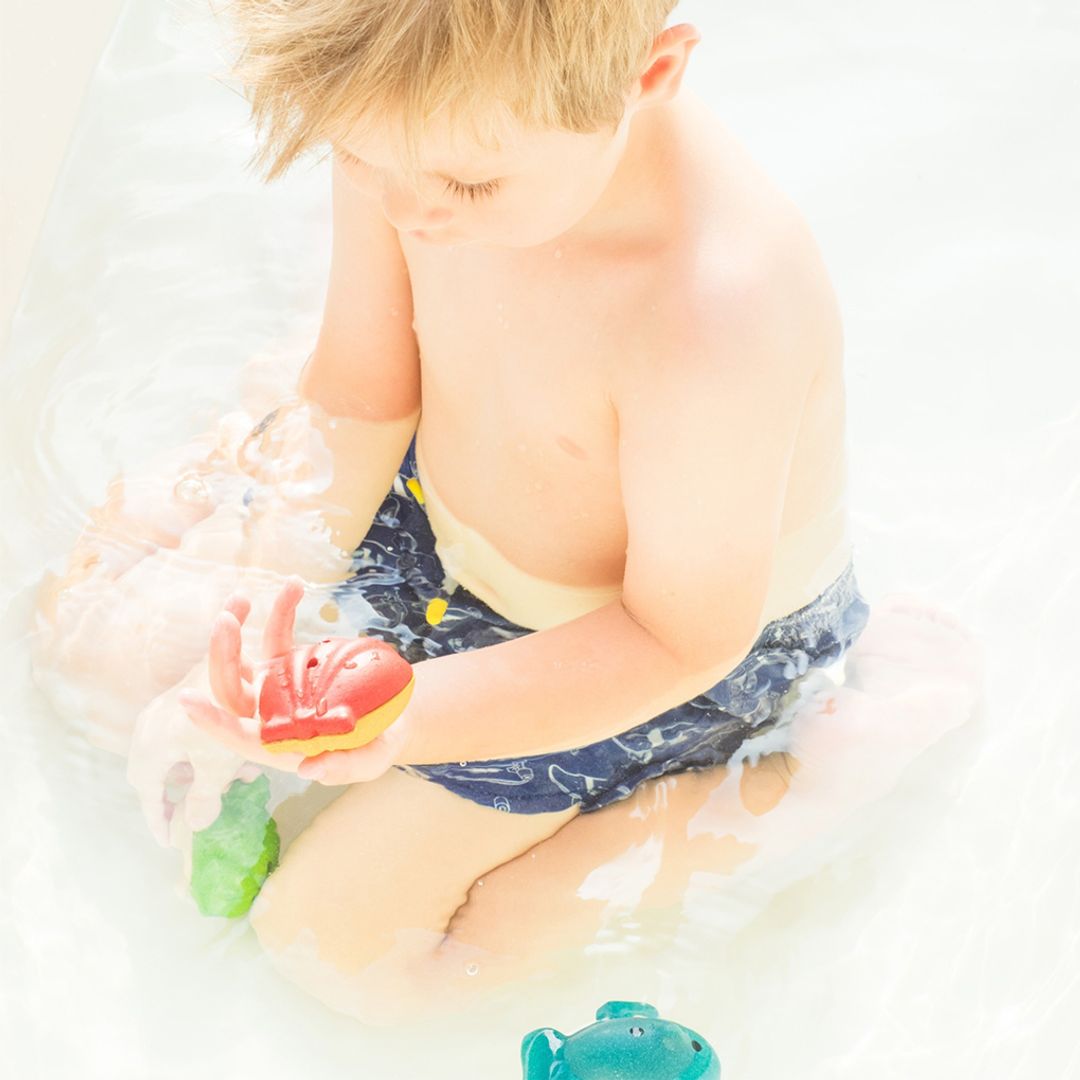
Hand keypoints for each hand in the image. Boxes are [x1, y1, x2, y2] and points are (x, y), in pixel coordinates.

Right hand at [126, 639, 264, 881]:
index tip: (168, 841)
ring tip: (230, 781)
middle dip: (177, 794)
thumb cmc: (227, 717)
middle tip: (190, 813)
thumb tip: (194, 826)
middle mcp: (150, 725)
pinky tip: (232, 755)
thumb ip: (204, 798)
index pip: (146, 791)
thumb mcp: (218, 765)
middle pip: (154, 771)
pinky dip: (201, 752)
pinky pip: (182, 734)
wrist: (237, 660)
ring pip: (173, 751)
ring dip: (196, 771)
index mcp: (152, 746)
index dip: (158, 818)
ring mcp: (163, 708)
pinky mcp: (182, 694)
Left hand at [178, 578, 412, 785]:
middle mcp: (266, 714)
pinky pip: (278, 633)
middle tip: (226, 621)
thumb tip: (309, 770)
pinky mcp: (288, 662)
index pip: (237, 735)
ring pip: (240, 658)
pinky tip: (294, 586)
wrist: (388, 714)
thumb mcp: (370, 761)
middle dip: (221, 655)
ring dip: (235, 628)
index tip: (187, 700)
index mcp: (278, 742)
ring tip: (241, 598)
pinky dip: (282, 609)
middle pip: (229, 688)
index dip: (211, 721)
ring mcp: (274, 685)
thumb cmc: (376, 744)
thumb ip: (344, 768)